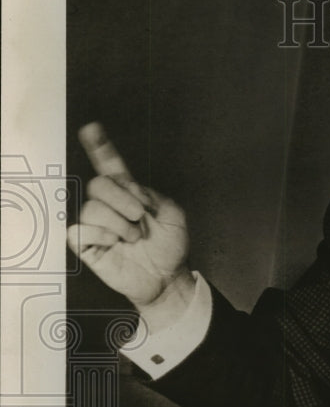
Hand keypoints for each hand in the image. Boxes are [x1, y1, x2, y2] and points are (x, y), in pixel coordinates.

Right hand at [67, 123, 193, 328]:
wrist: (167, 277)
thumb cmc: (170, 247)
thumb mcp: (172, 215)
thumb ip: (152, 196)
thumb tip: (130, 188)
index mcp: (130, 194)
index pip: (111, 166)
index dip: (101, 147)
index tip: (92, 129)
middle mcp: (110, 205)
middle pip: (98, 184)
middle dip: (122, 200)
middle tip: (140, 217)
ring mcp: (96, 225)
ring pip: (91, 208)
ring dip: (119, 224)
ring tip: (134, 237)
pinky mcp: (87, 244)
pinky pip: (79, 230)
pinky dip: (102, 235)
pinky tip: (116, 243)